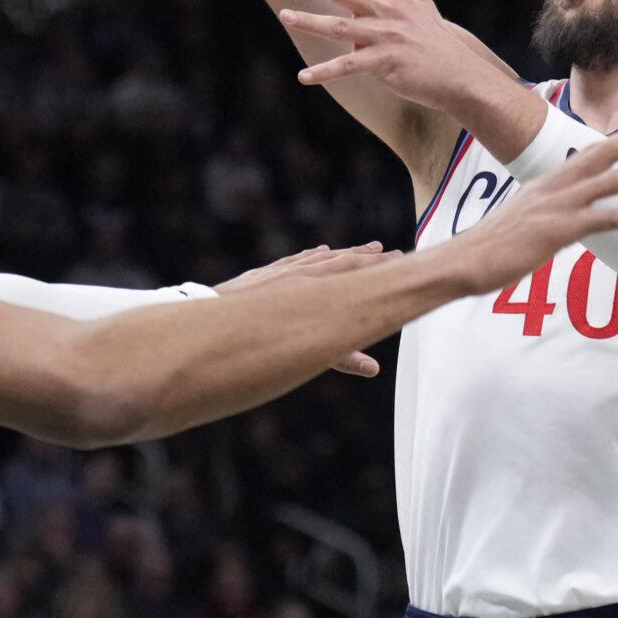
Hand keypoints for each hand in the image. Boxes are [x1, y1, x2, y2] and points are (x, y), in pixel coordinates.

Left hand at [216, 242, 396, 376]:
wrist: (216, 313)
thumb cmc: (261, 338)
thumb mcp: (308, 350)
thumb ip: (344, 358)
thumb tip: (374, 369)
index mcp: (317, 287)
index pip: (356, 272)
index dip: (380, 268)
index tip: (401, 261)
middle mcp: (303, 273)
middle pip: (344, 262)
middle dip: (369, 258)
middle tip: (394, 252)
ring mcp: (285, 271)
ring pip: (323, 259)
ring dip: (347, 253)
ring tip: (369, 248)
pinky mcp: (267, 273)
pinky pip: (297, 260)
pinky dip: (312, 255)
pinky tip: (321, 250)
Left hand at [282, 0, 515, 123]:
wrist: (459, 76)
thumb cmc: (436, 40)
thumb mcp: (421, 3)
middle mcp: (386, 13)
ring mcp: (385, 38)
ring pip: (340, 28)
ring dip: (310, 22)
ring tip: (284, 15)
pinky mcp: (384, 64)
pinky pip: (348, 68)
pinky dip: (325, 73)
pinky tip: (303, 76)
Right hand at [441, 117, 617, 295]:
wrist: (465, 259)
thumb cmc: (491, 246)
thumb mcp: (523, 218)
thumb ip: (547, 212)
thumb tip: (564, 218)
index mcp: (549, 179)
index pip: (592, 149)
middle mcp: (558, 183)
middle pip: (610, 149)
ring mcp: (562, 203)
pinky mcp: (564, 228)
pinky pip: (613, 217)